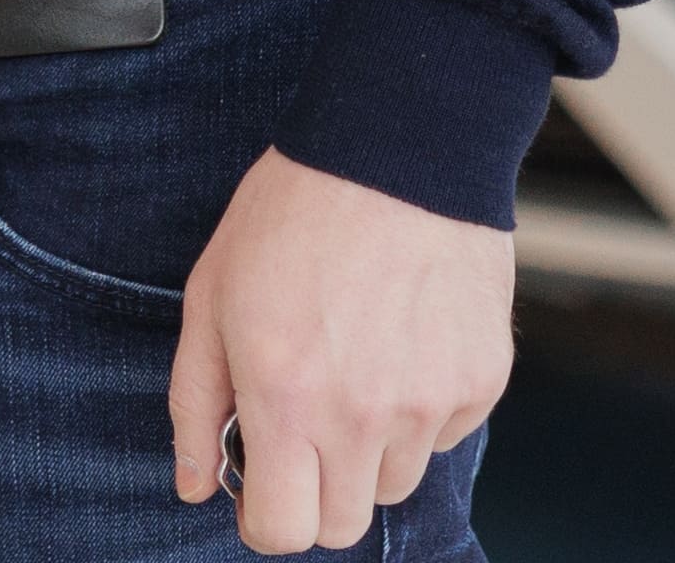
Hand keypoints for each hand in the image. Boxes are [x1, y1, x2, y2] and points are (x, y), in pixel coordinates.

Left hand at [168, 150, 512, 552]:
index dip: (263, 518)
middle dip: (313, 493)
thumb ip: (196, 401)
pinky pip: (441, 437)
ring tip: (349, 368)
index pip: (283, 531)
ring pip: (393, 482)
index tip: (257, 487)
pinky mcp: (480, 383)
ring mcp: (429, 403)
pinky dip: (417, 412)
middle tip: (298, 430)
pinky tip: (396, 344)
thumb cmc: (290, 214)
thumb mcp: (210, 296)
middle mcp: (362, 415)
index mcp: (285, 396)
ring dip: (365, 452)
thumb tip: (194, 485)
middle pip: (342, 525)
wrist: (396, 150)